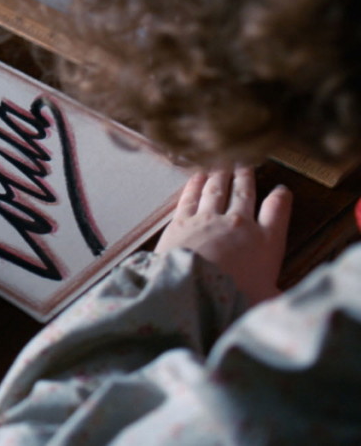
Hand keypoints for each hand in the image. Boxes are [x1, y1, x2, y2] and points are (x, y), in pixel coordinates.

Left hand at [154, 166, 291, 304]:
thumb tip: (284, 301)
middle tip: (245, 163)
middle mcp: (239, 224)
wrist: (193, 292)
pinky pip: (191, 197)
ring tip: (222, 163)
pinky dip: (195, 184)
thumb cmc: (235, 300)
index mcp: (266, 242)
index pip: (278, 211)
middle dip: (246, 176)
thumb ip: (276, 296)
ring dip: (220, 174)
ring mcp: (209, 219)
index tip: (281, 189)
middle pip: (245, 192)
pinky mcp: (181, 221)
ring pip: (217, 189)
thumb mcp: (267, 301)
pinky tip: (197, 176)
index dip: (281, 198)